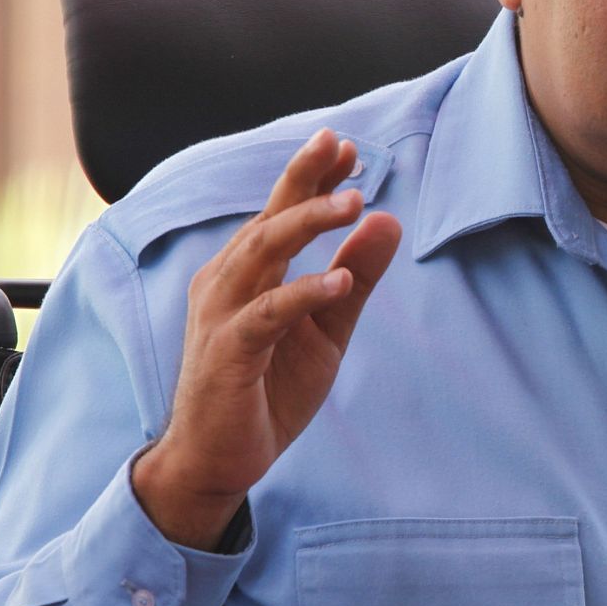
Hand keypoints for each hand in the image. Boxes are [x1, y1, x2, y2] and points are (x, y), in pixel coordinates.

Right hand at [133, 129, 400, 548]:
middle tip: (341, 149)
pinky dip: (302, 293)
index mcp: (248, 272)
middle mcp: (227, 283)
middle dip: (303, 180)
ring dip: (307, 224)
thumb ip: (355, 276)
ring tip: (354, 202)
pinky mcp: (227, 354)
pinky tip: (337, 280)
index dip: (311, 178)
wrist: (219, 460)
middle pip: (267, 219)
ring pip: (261, 254)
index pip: (280, 213)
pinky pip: (265, 314)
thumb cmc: (268, 389)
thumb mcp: (327, 329)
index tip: (345, 145)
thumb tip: (387, 218)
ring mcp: (222, 316)